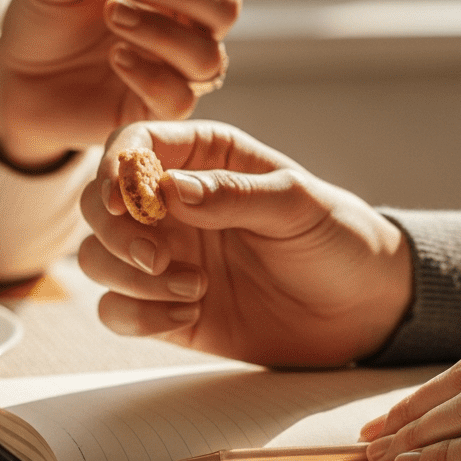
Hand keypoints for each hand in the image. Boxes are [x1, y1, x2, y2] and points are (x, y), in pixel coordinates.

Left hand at [0, 0, 240, 169]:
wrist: (18, 79)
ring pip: (208, 57)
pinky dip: (151, 76)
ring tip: (113, 17)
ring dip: (163, 32)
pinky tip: (116, 58)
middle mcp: (183, 27)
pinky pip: (181, 98)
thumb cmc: (46, 24)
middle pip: (224, 7)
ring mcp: (177, 70)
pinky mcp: (160, 108)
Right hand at [78, 121, 413, 366]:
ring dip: (129, 278)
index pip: (134, 145)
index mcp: (206, 158)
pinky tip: (189, 315)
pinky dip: (139, 316)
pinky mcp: (167, 307)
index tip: (125, 202)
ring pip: (98, 258)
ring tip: (194, 291)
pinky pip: (118, 311)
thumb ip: (234, 194)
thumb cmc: (338, 239)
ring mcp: (168, 258)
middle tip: (158, 259)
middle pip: (100, 205)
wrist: (362, 307)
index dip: (115, 170)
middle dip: (116, 233)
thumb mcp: (297, 206)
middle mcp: (175, 205)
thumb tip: (166, 188)